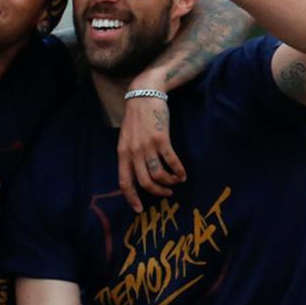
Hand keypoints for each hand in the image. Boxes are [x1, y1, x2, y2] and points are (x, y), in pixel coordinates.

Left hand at [117, 92, 184, 212]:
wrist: (144, 94)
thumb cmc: (137, 117)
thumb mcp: (126, 137)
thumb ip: (129, 154)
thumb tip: (136, 174)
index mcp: (122, 153)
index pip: (124, 182)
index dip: (132, 198)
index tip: (139, 210)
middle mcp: (133, 152)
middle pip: (144, 182)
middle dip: (157, 192)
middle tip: (167, 193)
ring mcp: (147, 146)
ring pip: (158, 175)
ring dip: (169, 182)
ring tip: (176, 182)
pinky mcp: (161, 140)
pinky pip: (171, 162)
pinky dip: (178, 171)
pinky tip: (183, 174)